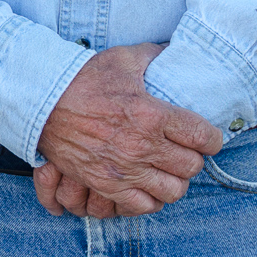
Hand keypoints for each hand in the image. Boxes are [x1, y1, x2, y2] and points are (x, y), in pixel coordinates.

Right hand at [34, 43, 222, 216]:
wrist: (43, 102)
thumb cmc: (83, 79)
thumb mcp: (122, 59)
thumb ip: (153, 55)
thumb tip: (173, 49)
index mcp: (152, 114)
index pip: (203, 137)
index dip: (212, 139)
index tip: (208, 137)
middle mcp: (142, 146)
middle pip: (191, 166)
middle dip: (193, 158)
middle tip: (185, 150)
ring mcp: (124, 170)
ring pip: (173, 191)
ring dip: (175, 180)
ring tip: (168, 169)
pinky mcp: (106, 185)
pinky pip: (144, 206)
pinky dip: (150, 199)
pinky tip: (147, 185)